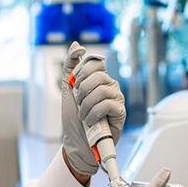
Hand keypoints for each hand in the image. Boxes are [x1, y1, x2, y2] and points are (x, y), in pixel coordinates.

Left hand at [61, 42, 125, 176]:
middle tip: (79, 104)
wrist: (76, 141)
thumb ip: (70, 66)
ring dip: (86, 105)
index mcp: (99, 78)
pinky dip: (93, 114)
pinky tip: (91, 121)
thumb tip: (77, 45)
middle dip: (82, 92)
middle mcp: (110, 85)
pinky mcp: (120, 112)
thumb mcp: (67, 89)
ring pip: (100, 90)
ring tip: (85, 115)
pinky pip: (106, 104)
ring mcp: (117, 98)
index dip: (81, 74)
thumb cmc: (74, 117)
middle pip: (97, 75)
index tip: (74, 88)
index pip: (94, 62)